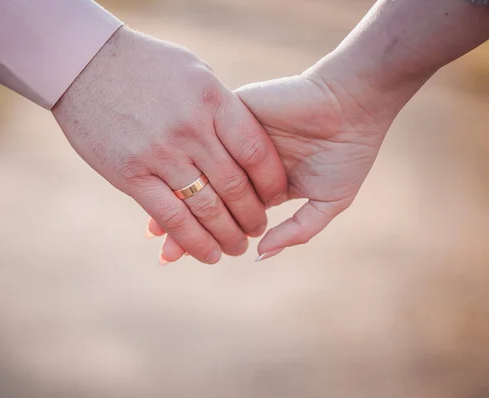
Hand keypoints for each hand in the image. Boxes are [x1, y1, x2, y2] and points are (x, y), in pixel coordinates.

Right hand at [52, 27, 285, 263]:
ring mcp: (159, 154)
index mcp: (211, 101)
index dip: (271, 181)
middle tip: (257, 228)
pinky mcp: (130, 175)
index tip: (278, 196)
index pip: (255, 152)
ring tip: (236, 248)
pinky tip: (207, 254)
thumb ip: (220, 107)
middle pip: (234, 186)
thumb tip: (242, 139)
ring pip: (206, 208)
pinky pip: (170, 217)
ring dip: (226, 235)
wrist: (84, 63)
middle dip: (252, 215)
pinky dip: (192, 241)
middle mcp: (190, 130)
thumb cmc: (144, 64)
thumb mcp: (193, 72)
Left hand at [150, 69, 398, 261]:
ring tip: (155, 227)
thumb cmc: (347, 154)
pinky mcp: (231, 113)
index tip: (178, 256)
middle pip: (203, 197)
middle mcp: (240, 166)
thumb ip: (296, 230)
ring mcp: (232, 140)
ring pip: (195, 172)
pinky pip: (201, 140)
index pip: (224, 214)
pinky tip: (165, 184)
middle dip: (182, 224)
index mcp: (260, 187)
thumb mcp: (327, 201)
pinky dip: (183, 163)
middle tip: (163, 250)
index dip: (203, 235)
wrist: (353, 106)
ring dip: (176, 197)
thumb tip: (259, 255)